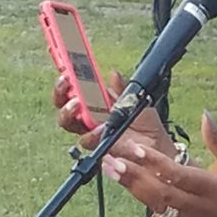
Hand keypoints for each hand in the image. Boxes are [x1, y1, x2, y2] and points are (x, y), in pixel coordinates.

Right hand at [53, 70, 175, 159]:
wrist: (156, 145)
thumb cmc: (146, 123)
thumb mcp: (137, 100)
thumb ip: (123, 88)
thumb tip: (113, 74)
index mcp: (96, 100)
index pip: (73, 88)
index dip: (64, 79)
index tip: (64, 70)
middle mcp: (89, 115)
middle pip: (63, 104)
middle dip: (60, 93)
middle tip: (66, 84)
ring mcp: (91, 131)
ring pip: (68, 122)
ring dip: (69, 112)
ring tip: (77, 104)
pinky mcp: (96, 146)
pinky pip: (86, 140)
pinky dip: (91, 133)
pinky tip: (100, 128)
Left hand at [103, 111, 216, 216]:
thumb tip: (204, 114)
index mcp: (216, 190)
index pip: (180, 176)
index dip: (157, 163)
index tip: (137, 148)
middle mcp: (199, 207)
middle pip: (160, 193)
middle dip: (133, 176)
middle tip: (110, 160)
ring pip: (154, 203)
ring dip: (131, 186)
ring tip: (110, 168)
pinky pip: (158, 208)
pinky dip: (140, 194)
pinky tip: (124, 180)